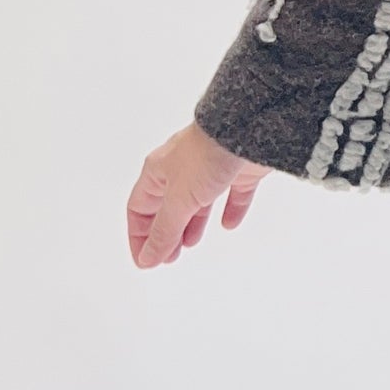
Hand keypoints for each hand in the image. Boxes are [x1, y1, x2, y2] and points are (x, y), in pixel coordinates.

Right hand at [127, 121, 270, 268]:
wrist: (249, 128)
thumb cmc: (206, 154)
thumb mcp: (179, 201)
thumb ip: (164, 231)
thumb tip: (148, 259)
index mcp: (158, 171)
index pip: (139, 208)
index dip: (139, 236)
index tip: (146, 260)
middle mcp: (183, 168)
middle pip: (168, 207)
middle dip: (167, 233)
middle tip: (170, 257)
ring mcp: (213, 167)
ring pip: (198, 201)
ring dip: (193, 224)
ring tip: (191, 243)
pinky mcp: (241, 168)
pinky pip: (234, 193)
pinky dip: (231, 209)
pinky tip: (229, 224)